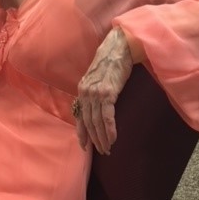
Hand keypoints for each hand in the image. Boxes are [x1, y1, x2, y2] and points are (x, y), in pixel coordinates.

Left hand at [75, 27, 132, 154]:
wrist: (118, 48)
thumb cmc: (111, 63)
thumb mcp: (96, 78)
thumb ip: (93, 92)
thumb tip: (95, 108)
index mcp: (82, 90)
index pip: (80, 117)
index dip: (82, 133)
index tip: (85, 146)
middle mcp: (86, 93)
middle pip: (88, 122)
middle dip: (95, 139)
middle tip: (103, 151)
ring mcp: (96, 93)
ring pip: (96, 122)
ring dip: (103, 138)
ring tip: (108, 148)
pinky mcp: (108, 93)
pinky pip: (107, 116)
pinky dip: (109, 129)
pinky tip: (113, 138)